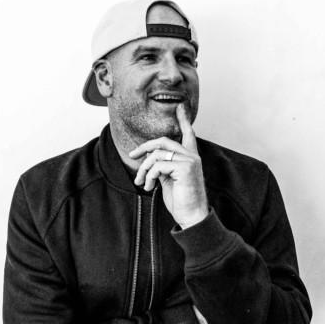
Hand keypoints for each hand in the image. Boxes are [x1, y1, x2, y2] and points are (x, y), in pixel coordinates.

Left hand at [129, 103, 208, 228]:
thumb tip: (149, 160)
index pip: (188, 134)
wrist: (191, 216)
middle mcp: (192, 156)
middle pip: (163, 141)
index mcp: (190, 158)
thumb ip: (163, 167)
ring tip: (141, 182)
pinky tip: (149, 187)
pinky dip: (148, 176)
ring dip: (144, 169)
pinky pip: (157, 165)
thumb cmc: (181, 201)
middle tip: (132, 156)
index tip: (180, 106)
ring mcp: (190, 160)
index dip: (183, 120)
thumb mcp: (169, 180)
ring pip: (157, 154)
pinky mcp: (185, 168)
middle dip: (144, 147)